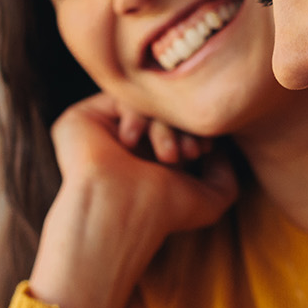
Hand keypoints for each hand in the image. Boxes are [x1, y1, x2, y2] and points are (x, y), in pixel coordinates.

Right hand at [30, 93, 237, 307]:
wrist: (119, 210)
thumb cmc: (163, 212)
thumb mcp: (210, 200)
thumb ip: (226, 175)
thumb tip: (221, 148)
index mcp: (150, 159)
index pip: (179, 124)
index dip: (196, 128)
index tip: (204, 148)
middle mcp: (127, 144)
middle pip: (163, 110)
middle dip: (182, 126)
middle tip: (187, 153)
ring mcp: (103, 131)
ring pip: (144, 104)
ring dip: (163, 125)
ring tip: (167, 155)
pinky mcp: (82, 119)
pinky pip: (119, 95)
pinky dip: (135, 113)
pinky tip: (130, 140)